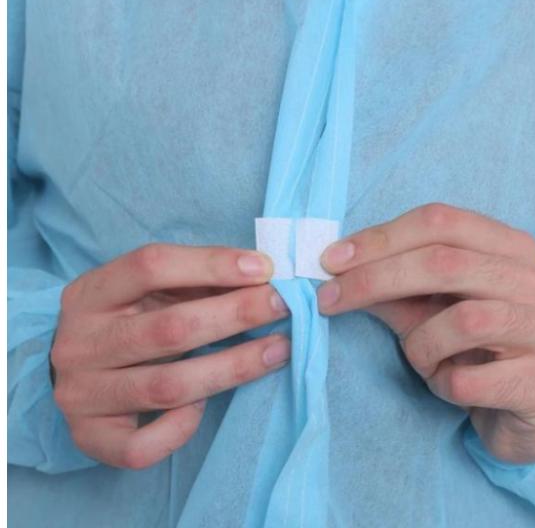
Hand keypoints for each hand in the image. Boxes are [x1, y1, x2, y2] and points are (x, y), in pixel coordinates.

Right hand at [51, 244, 289, 468]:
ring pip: (168, 386)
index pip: (151, 266)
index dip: (212, 264)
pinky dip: (180, 429)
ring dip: (234, 367)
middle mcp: (80, 343)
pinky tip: (204, 406)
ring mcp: (81, 394)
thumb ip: (195, 280)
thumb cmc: (127, 319)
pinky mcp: (90, 438)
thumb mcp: (148, 290)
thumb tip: (261, 277)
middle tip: (283, 305)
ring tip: (279, 349)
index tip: (264, 268)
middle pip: (169, 328)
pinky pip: (141, 446)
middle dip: (236, 314)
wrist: (75, 366)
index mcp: (91, 293)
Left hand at [317, 203, 534, 463]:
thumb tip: (335, 269)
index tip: (331, 260)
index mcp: (509, 247)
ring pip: (464, 320)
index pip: (440, 221)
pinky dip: (443, 383)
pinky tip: (448, 385)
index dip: (380, 238)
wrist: (523, 408)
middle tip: (329, 299)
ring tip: (418, 358)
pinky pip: (471, 379)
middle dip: (375, 280)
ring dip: (420, 344)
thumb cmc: (470, 347)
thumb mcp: (425, 309)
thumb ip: (390, 286)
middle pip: (445, 262)